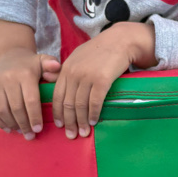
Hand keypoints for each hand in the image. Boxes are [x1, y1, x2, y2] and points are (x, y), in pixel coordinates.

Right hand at [0, 48, 60, 137]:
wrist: (11, 56)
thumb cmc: (32, 65)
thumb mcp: (44, 61)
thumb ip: (52, 65)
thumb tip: (57, 67)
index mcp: (25, 74)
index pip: (30, 100)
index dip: (34, 117)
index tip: (38, 129)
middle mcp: (8, 78)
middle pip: (16, 107)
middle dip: (24, 124)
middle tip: (30, 136)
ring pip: (2, 110)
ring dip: (12, 124)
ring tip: (21, 132)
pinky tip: (8, 129)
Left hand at [52, 22, 155, 137]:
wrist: (119, 41)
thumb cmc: (100, 51)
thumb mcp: (78, 57)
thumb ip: (68, 72)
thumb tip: (60, 89)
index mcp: (66, 69)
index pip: (57, 95)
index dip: (58, 113)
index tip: (60, 125)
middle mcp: (74, 73)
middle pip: (68, 103)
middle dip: (69, 122)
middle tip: (71, 135)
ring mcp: (88, 77)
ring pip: (80, 105)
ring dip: (82, 122)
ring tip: (83, 133)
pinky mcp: (102, 80)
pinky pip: (95, 102)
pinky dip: (94, 114)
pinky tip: (94, 121)